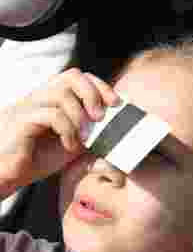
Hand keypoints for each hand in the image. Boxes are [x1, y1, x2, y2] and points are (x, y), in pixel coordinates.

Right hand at [0, 70, 119, 193]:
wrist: (4, 176)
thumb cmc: (36, 159)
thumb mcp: (72, 144)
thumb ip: (92, 134)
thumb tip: (121, 130)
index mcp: (50, 98)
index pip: (78, 76)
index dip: (100, 86)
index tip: (117, 104)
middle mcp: (39, 97)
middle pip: (72, 75)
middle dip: (93, 93)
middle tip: (101, 117)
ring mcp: (28, 107)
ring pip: (61, 93)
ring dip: (80, 115)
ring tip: (85, 137)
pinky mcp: (20, 122)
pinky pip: (51, 114)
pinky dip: (68, 129)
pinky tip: (69, 145)